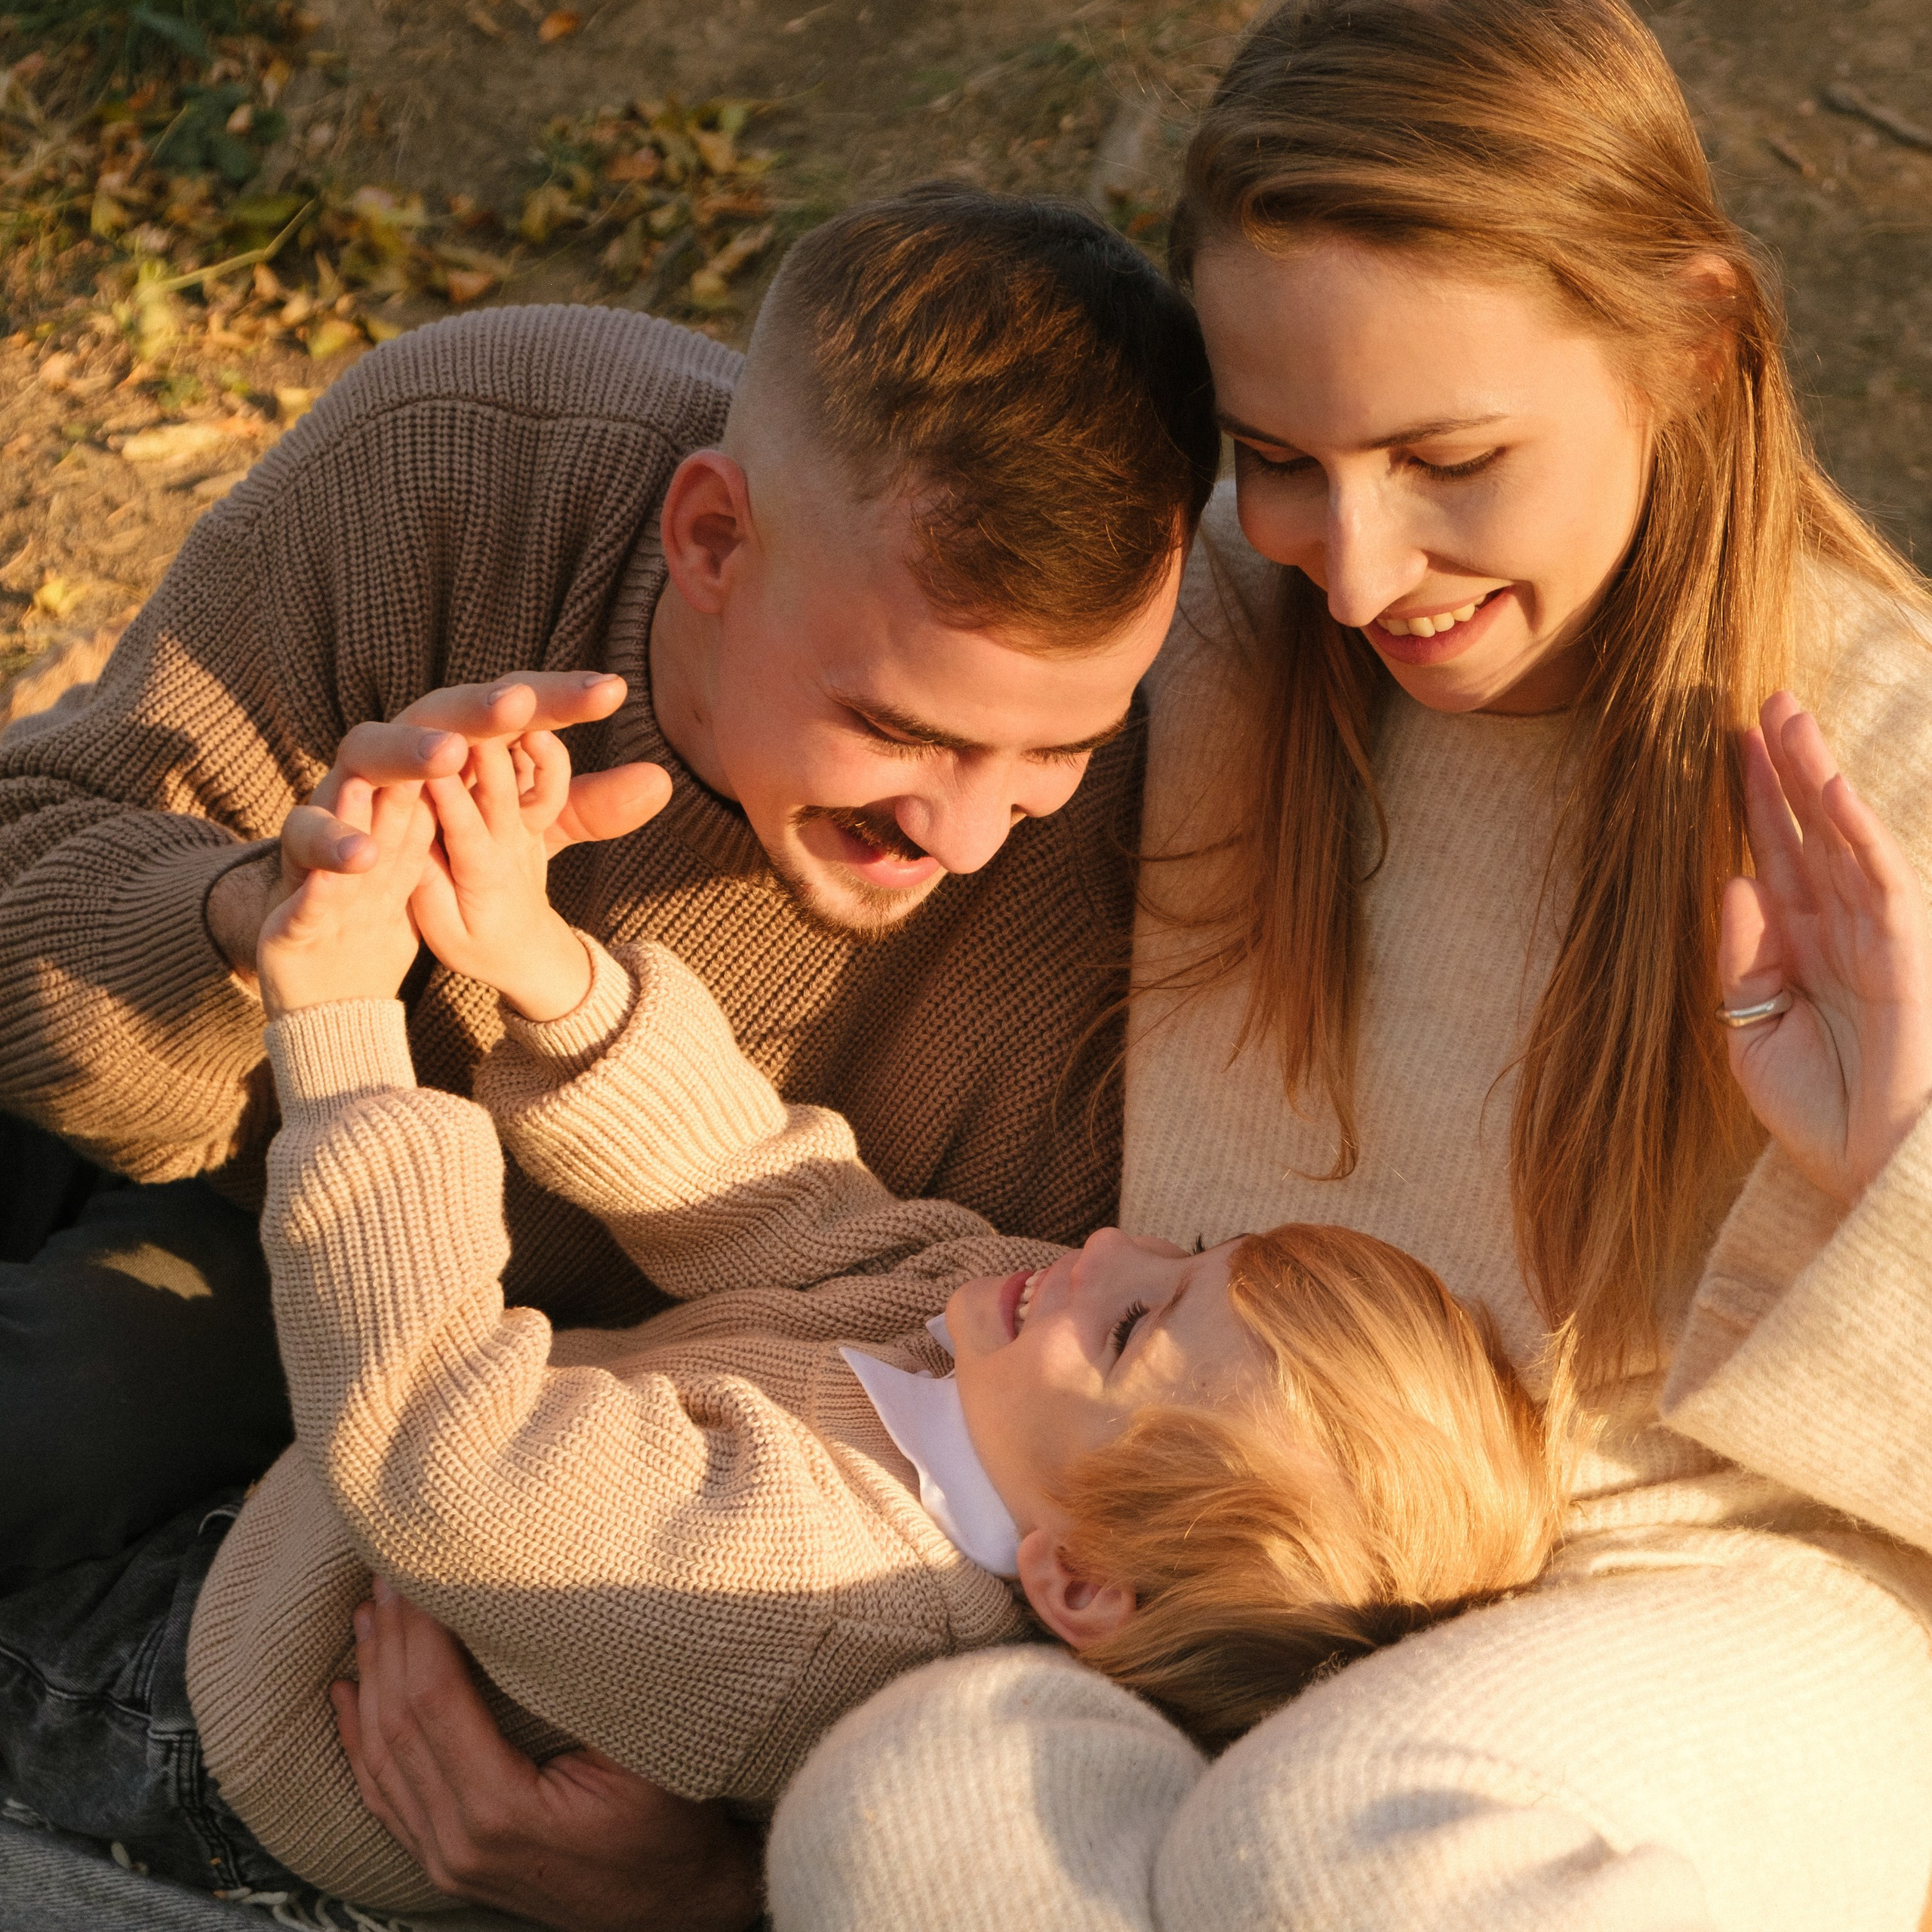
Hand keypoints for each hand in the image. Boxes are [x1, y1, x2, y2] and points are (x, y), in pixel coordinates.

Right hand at [208, 671, 672, 976]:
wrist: (343, 919)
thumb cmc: (431, 846)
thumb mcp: (517, 832)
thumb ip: (579, 806)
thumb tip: (660, 780)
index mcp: (452, 744)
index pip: (509, 709)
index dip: (557, 699)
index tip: (615, 692)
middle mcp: (398, 755)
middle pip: (436, 715)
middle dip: (477, 708)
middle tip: (520, 703)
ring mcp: (344, 793)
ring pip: (365, 759)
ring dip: (404, 753)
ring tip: (446, 757)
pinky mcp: (303, 848)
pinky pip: (309, 839)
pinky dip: (333, 842)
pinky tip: (365, 857)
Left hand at [332, 1580, 761, 1931]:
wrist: (678, 1908)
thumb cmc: (672, 1826)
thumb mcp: (645, 1749)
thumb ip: (589, 1687)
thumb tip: (547, 1605)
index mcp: (502, 1811)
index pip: (435, 1699)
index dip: (421, 1628)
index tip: (419, 1568)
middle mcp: (459, 1843)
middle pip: (399, 1723)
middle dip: (391, 1638)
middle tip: (386, 1567)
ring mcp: (448, 1861)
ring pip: (382, 1759)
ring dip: (372, 1677)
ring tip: (370, 1611)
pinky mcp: (450, 1864)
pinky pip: (384, 1797)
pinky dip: (359, 1740)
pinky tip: (346, 1695)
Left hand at [1720, 691, 1931, 1206]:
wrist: (1873, 1177)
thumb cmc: (1822, 1117)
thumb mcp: (1751, 1036)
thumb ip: (1740, 959)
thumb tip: (1734, 880)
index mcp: (1803, 949)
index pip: (1776, 856)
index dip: (1752, 802)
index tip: (1723, 745)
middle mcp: (1843, 931)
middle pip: (1810, 831)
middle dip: (1786, 766)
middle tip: (1760, 699)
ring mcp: (1880, 938)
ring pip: (1846, 839)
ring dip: (1817, 775)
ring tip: (1788, 714)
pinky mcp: (1908, 955)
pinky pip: (1880, 881)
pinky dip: (1856, 832)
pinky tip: (1829, 787)